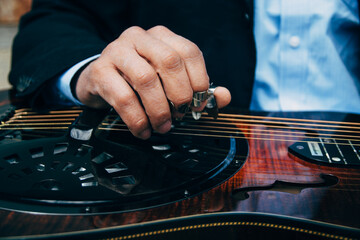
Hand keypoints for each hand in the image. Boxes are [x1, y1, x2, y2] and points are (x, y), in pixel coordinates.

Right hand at [76, 26, 230, 138]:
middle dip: (180, 96)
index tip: (199, 105)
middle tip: (180, 116)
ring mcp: (117, 51)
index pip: (189, 52)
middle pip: (170, 62)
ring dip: (159, 110)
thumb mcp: (168, 81)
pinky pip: (124, 98)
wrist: (99, 80)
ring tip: (163, 127)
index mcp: (162, 37)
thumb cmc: (138, 81)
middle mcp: (140, 38)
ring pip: (146, 79)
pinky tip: (143, 130)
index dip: (200, 81)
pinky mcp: (100, 71)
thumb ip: (197, 88)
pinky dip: (138, 120)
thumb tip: (224, 97)